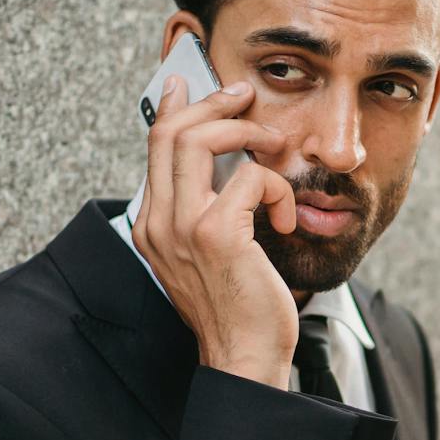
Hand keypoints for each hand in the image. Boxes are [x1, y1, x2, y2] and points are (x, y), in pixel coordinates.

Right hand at [133, 75, 299, 387]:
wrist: (243, 356)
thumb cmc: (237, 307)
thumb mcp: (210, 254)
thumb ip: (205, 213)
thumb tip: (226, 170)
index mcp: (153, 225)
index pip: (155, 148)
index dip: (175, 109)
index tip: (189, 83)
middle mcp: (159, 223)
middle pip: (172, 132)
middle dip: (214, 104)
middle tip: (246, 97)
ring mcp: (184, 227)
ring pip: (200, 142)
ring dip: (247, 133)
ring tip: (274, 148)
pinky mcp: (218, 234)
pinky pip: (250, 178)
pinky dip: (277, 189)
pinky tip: (286, 219)